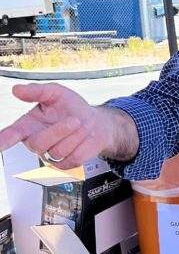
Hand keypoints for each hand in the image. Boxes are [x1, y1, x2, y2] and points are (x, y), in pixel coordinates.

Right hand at [0, 83, 131, 169]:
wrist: (95, 121)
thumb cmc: (71, 107)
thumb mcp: (56, 93)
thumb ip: (37, 91)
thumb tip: (17, 89)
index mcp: (28, 125)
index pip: (12, 134)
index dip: (4, 140)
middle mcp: (36, 142)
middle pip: (39, 144)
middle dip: (59, 131)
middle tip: (75, 120)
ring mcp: (50, 155)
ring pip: (59, 151)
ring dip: (76, 135)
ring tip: (81, 124)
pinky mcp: (66, 164)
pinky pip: (74, 158)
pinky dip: (84, 144)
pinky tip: (84, 137)